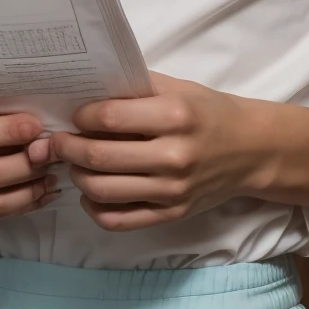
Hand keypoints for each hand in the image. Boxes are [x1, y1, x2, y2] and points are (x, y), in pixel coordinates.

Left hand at [46, 72, 308, 231]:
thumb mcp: (178, 88)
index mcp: (175, 116)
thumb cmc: (209, 112)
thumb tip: (85, 92)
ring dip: (76, 176)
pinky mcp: (172, 215)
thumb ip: (135, 89)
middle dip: (66, 148)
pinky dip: (94, 207)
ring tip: (73, 163)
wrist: (251, 150)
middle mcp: (173, 155)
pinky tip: (91, 192)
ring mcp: (172, 191)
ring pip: (102, 191)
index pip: (110, 118)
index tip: (74, 115)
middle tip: (56, 141)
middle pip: (99, 158)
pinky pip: (118, 220)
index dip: (82, 117)